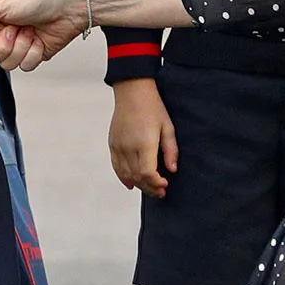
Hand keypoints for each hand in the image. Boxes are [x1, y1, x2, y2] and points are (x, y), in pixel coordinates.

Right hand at [0, 0, 84, 69]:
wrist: (68, 8)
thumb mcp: (1, 4)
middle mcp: (4, 35)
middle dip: (4, 45)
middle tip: (15, 29)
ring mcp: (19, 46)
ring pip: (8, 64)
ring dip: (21, 48)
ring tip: (30, 31)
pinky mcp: (34, 55)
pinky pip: (26, 66)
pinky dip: (34, 53)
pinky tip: (40, 40)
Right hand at [108, 78, 177, 196]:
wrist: (132, 91)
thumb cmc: (154, 108)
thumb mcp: (167, 127)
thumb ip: (170, 150)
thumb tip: (172, 170)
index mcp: (144, 143)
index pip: (147, 173)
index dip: (156, 183)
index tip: (166, 185)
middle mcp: (128, 147)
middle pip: (137, 177)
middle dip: (149, 188)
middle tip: (161, 192)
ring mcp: (118, 146)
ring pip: (126, 175)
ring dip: (138, 185)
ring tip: (150, 188)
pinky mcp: (112, 144)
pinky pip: (116, 167)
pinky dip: (123, 178)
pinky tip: (131, 185)